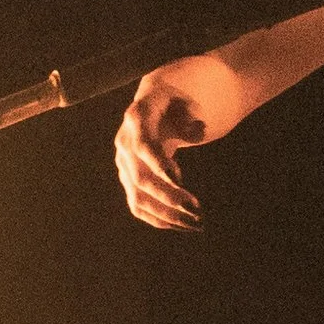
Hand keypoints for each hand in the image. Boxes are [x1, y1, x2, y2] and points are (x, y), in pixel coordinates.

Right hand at [114, 68, 202, 229]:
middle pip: (141, 177)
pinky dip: (160, 219)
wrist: (167, 100)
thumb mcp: (188, 97)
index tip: (179, 179)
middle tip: (198, 209)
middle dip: (169, 196)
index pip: (142, 143)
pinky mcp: (131, 179)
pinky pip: (139, 206)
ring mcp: (126, 163)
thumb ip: (190, 113)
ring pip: (138, 197)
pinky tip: (183, 226)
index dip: (157, 163)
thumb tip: (197, 131)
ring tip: (197, 224)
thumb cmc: (181, 97)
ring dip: (167, 214)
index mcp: (138, 116)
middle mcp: (125, 142)